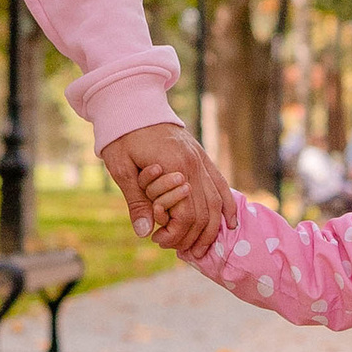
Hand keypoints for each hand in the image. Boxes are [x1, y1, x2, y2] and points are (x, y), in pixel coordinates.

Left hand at [100, 122, 235, 260]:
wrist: (132, 102)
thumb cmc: (122, 134)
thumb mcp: (121, 167)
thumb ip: (135, 200)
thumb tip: (144, 233)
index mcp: (174, 168)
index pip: (185, 215)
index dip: (175, 234)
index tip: (157, 240)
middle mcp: (194, 165)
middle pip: (204, 213)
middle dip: (193, 237)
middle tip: (178, 250)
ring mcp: (201, 160)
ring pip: (217, 203)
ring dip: (212, 229)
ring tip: (201, 247)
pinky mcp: (202, 157)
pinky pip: (222, 184)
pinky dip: (228, 205)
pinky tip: (231, 222)